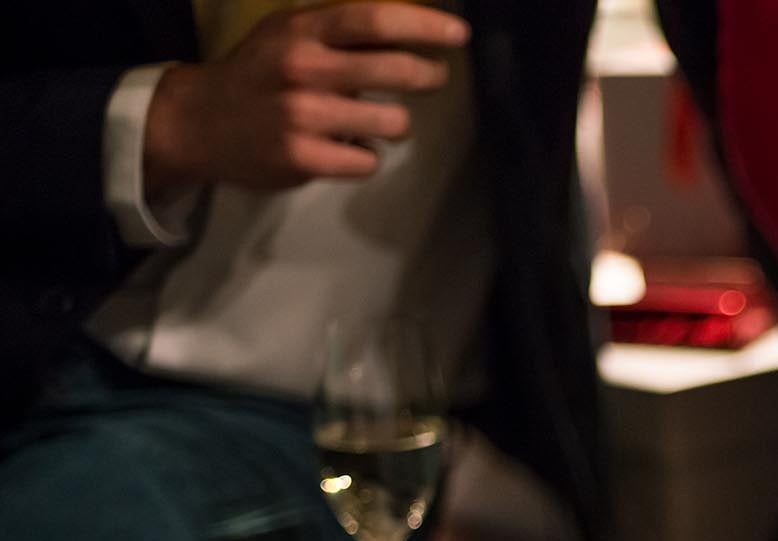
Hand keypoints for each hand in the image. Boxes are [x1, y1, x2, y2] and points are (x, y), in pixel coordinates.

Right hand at [145, 2, 469, 192]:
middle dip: (427, 75)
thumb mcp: (290, 34)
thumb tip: (409, 29)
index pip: (374, 19)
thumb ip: (341, 32)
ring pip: (392, 122)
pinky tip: (348, 149)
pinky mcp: (302, 158)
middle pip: (393, 70)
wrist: (198, 121)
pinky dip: (367, 158)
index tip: (458, 34)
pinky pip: (368, 162)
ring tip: (381, 122)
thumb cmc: (259, 74)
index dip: (423, 25)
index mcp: (302, 31)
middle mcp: (302, 68)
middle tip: (434, 77)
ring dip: (396, 124)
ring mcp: (301, 115)